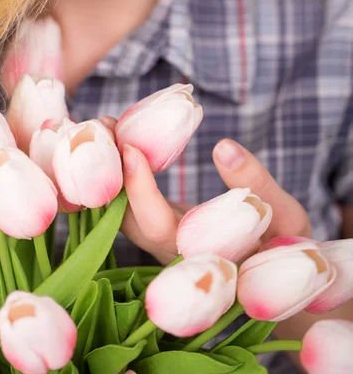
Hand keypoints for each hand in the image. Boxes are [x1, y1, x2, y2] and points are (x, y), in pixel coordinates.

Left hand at [101, 112, 311, 263]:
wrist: (280, 271)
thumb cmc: (289, 247)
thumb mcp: (286, 216)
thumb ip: (256, 182)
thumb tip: (224, 146)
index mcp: (201, 256)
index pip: (157, 226)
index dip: (140, 189)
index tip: (131, 146)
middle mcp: (173, 253)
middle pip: (126, 219)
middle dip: (111, 172)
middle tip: (106, 124)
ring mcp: (164, 241)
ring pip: (123, 210)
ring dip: (112, 168)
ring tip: (108, 124)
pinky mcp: (164, 226)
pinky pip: (132, 202)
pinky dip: (123, 170)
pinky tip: (122, 138)